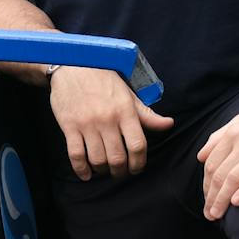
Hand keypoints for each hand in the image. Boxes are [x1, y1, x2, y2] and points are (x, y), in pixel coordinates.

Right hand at [47, 67, 174, 179]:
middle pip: (118, 158)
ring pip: (98, 159)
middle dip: (121, 171)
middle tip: (120, 172)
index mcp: (125, 111)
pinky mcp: (69, 126)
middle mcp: (107, 119)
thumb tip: (169, 124)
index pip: (138, 146)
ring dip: (103, 171)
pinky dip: (81, 169)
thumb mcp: (128, 94)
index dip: (139, 163)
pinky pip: (76, 155)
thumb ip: (146, 114)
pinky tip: (86, 174)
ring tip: (104, 170)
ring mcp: (87, 124)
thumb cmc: (103, 79)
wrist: (73, 64)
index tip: (136, 168)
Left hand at [195, 107, 238, 220]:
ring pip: (234, 178)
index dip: (206, 185)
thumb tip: (201, 157)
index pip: (211, 164)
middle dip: (211, 197)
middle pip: (220, 174)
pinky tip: (237, 203)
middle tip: (209, 214)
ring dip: (223, 199)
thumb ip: (219, 137)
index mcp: (232, 133)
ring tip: (217, 215)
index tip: (207, 200)